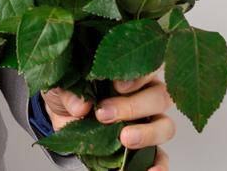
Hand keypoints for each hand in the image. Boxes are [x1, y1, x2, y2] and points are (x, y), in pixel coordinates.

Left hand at [41, 70, 174, 168]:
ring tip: (125, 139)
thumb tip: (80, 106)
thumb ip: (68, 92)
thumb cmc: (70, 95)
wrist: (64, 121)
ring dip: (147, 133)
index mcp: (130, 71)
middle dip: (133, 106)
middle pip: (159, 96)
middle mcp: (146, 94)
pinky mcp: (146, 148)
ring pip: (165, 125)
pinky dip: (159, 166)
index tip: (117, 85)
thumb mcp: (60, 87)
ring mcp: (150, 122)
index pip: (147, 66)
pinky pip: (162, 158)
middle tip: (105, 114)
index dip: (137, 75)